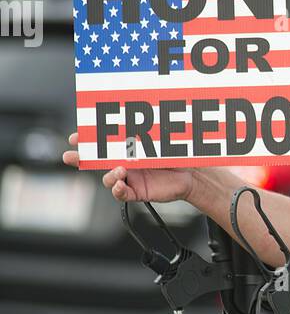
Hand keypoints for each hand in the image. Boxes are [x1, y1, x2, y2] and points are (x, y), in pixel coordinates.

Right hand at [62, 133, 195, 204]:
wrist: (193, 172)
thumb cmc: (177, 152)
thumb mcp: (157, 137)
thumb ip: (142, 130)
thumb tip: (129, 119)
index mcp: (126, 147)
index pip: (101, 142)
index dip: (86, 140)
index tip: (77, 136)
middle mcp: (125, 162)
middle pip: (96, 162)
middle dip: (81, 158)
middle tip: (71, 156)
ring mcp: (130, 178)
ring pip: (107, 178)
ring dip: (107, 174)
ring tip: (119, 170)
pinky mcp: (137, 192)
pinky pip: (120, 194)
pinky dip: (117, 189)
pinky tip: (119, 184)